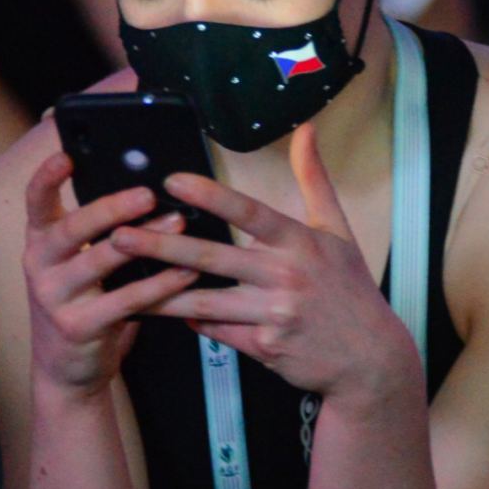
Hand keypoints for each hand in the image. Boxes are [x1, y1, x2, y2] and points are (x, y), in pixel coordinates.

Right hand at [22, 151, 198, 397]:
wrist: (67, 370)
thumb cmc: (83, 302)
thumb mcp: (77, 265)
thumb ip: (96, 234)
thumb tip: (145, 189)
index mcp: (40, 243)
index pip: (35, 203)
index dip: (47, 177)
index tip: (66, 154)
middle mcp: (39, 266)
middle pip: (72, 228)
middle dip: (111, 207)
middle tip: (149, 193)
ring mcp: (54, 299)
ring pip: (101, 261)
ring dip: (144, 240)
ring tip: (178, 222)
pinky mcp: (78, 327)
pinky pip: (125, 300)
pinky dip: (159, 284)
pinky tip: (186, 272)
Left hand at [110, 123, 420, 405]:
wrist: (369, 358)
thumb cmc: (351, 290)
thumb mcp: (338, 231)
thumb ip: (314, 179)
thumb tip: (307, 131)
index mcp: (301, 242)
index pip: (249, 213)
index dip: (210, 196)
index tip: (172, 181)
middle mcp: (285, 276)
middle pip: (213, 257)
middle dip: (161, 246)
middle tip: (119, 235)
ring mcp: (273, 314)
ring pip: (205, 300)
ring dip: (161, 292)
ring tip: (123, 283)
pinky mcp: (264, 347)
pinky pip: (217, 330)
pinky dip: (190, 321)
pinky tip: (163, 311)